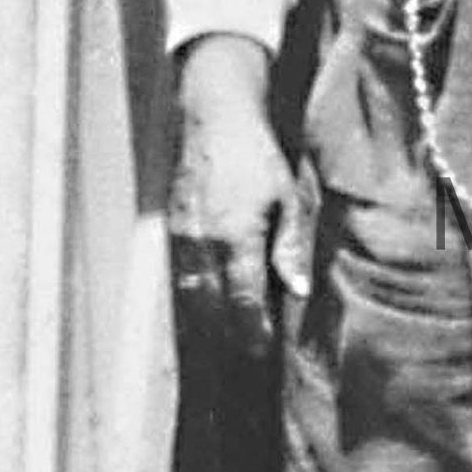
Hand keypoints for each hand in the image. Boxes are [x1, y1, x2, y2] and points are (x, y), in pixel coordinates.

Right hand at [169, 33, 298, 353]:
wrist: (213, 114)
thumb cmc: (257, 154)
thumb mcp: (288, 197)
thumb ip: (290, 247)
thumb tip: (299, 291)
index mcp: (235, 236)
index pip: (243, 301)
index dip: (253, 332)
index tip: (264, 351)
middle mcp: (201, 242)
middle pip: (211, 308)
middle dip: (229, 335)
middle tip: (246, 357)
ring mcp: (181, 236)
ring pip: (189, 296)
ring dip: (208, 322)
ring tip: (227, 342)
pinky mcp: (171, 228)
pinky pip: (178, 277)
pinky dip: (193, 298)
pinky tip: (208, 309)